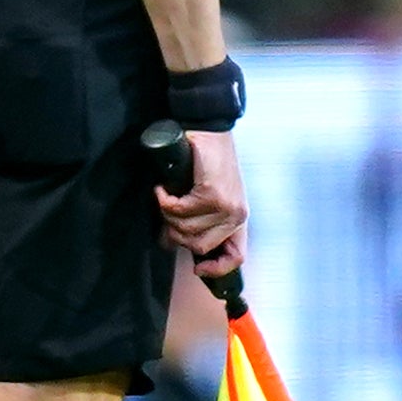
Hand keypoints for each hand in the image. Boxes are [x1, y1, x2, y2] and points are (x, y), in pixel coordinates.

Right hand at [157, 123, 245, 259]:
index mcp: (238, 218)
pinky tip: (163, 189)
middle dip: (175, 233)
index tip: (196, 268)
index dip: (216, 269)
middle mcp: (236, 215)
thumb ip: (199, 219)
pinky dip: (164, 200)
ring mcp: (226, 207)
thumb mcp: (211, 195)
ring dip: (167, 214)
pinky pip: (178, 210)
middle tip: (166, 214)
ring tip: (165, 196)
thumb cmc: (207, 162)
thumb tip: (170, 241)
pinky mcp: (212, 194)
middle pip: (198, 246)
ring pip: (186, 229)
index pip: (236, 257)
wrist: (211, 131)